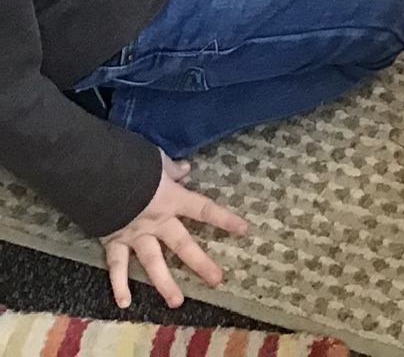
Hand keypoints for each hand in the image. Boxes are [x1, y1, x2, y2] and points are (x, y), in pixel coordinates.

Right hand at [102, 154, 246, 309]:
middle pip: (183, 245)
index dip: (224, 219)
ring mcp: (136, 235)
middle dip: (201, 263)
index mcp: (171, 199)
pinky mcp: (114, 241)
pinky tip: (124, 303)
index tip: (243, 230)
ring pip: (153, 263)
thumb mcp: (157, 160)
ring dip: (165, 284)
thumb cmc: (131, 162)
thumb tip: (185, 169)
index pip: (204, 210)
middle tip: (217, 280)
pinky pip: (116, 266)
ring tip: (176, 302)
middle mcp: (157, 221)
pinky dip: (118, 285)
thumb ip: (172, 169)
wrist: (98, 173)